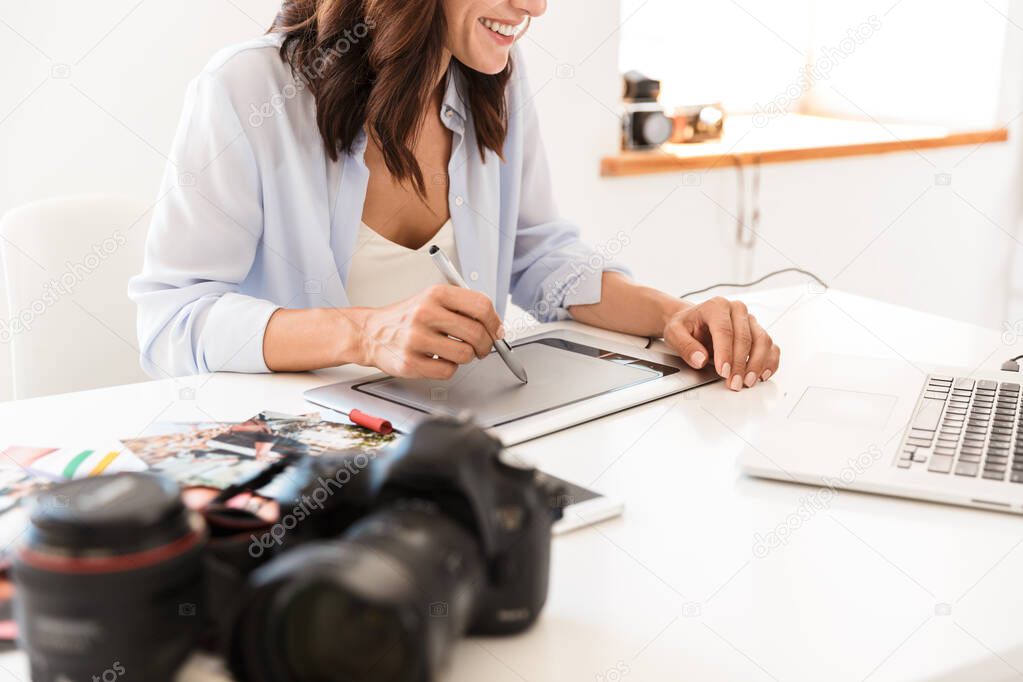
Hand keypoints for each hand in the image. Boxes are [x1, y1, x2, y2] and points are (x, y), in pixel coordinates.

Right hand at [357, 285, 502, 379]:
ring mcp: (416, 339)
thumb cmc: (407, 317)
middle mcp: (425, 313)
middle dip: (485, 345)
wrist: (371, 332)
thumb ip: (463, 308)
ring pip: (465, 355)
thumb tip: (496, 327)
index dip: (495, 322)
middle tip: (481, 347)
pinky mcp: (410, 362)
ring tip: (454, 351)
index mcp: (435, 294)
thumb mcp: (433, 300)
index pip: (481, 306)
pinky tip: (438, 360)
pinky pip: (448, 371)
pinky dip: (448, 368)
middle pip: (477, 333)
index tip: (497, 331)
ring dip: (466, 357)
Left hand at [662, 297, 779, 390]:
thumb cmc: (685, 326)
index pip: (725, 330)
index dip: (725, 353)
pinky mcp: (758, 332)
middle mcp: (737, 310)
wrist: (692, 322)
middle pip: (746, 338)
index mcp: (717, 306)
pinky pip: (771, 346)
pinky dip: (770, 361)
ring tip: (747, 382)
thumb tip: (700, 359)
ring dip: (757, 364)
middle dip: (741, 364)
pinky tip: (762, 375)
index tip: (723, 372)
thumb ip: (685, 345)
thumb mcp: (674, 333)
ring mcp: (750, 321)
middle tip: (734, 383)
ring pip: (763, 341)